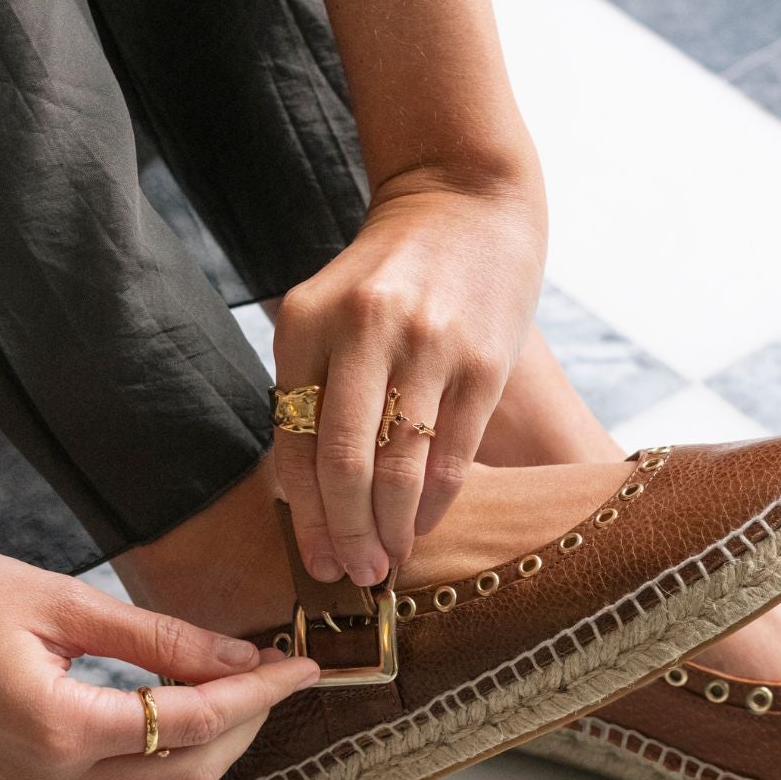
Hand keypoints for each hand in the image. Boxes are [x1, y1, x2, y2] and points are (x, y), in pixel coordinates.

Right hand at [0, 542, 319, 779]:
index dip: (258, 694)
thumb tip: (240, 656)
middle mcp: (55, 776)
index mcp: (61, 729)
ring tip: (241, 684)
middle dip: (246, 722)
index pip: (192, 723)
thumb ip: (161, 637)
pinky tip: (186, 704)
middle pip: (190, 771)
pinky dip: (173, 754)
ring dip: (215, 746)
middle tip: (276, 668)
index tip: (303, 665)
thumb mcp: (66, 601)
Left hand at [272, 168, 545, 584]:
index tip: (316, 561)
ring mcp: (430, 345)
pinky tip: (426, 524)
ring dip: (393, 531)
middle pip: (345, 464)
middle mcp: (366, 330)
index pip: (296, 442)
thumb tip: (308, 505)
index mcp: (307, 320)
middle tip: (354, 575)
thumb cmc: (387, 277)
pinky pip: (453, 456)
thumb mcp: (328, 313)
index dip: (305, 516)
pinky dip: (436, 504)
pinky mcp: (484, 361)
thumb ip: (310, 392)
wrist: (466, 204)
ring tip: (388, 562)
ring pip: (402, 469)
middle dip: (347, 534)